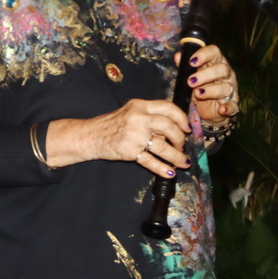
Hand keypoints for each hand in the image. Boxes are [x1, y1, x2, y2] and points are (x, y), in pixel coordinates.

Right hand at [46, 99, 191, 178]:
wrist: (90, 135)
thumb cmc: (111, 125)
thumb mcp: (130, 113)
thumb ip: (150, 118)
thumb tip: (174, 130)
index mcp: (139, 106)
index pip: (167, 107)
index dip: (182, 118)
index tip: (187, 128)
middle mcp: (137, 118)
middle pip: (168, 126)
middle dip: (180, 139)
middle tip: (181, 146)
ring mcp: (133, 135)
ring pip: (162, 146)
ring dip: (176, 157)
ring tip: (183, 163)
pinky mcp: (129, 150)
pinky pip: (150, 161)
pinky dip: (162, 168)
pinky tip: (170, 172)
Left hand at [175, 44, 239, 125]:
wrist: (205, 110)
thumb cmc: (198, 87)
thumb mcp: (189, 77)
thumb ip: (184, 66)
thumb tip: (178, 56)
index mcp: (215, 63)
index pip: (214, 52)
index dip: (204, 55)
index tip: (191, 61)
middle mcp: (226, 74)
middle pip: (222, 69)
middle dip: (205, 74)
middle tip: (190, 81)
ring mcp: (231, 89)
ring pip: (225, 87)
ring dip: (211, 90)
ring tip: (198, 93)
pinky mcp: (232, 104)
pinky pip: (232, 106)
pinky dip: (227, 108)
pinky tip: (221, 109)